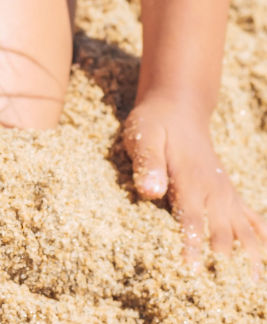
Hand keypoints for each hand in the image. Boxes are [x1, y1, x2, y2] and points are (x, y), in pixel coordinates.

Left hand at [124, 94, 266, 275]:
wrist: (177, 108)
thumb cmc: (155, 123)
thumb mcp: (143, 135)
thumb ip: (147, 162)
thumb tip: (150, 191)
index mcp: (189, 178)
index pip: (191, 218)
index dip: (193, 244)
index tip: (192, 269)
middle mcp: (212, 188)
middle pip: (222, 229)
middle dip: (225, 259)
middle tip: (227, 289)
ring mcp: (224, 191)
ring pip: (241, 226)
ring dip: (250, 252)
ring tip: (254, 282)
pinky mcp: (228, 191)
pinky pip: (250, 215)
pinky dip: (260, 233)